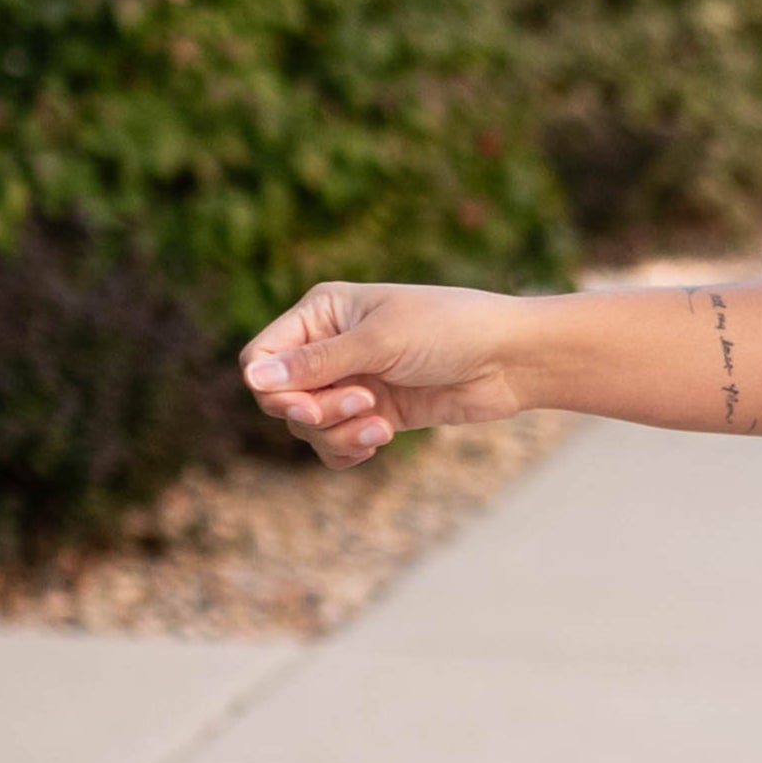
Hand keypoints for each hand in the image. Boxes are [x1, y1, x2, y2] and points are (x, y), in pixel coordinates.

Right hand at [239, 281, 546, 465]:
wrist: (509, 358)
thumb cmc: (448, 330)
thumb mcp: (379, 342)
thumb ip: (316, 364)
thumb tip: (252, 378)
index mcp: (321, 313)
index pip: (261, 356)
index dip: (272, 388)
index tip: (306, 404)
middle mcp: (329, 347)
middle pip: (281, 399)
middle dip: (315, 413)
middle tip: (361, 404)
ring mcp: (351, 382)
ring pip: (309, 427)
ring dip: (338, 434)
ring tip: (380, 426)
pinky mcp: (375, 413)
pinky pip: (337, 444)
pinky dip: (349, 449)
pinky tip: (380, 441)